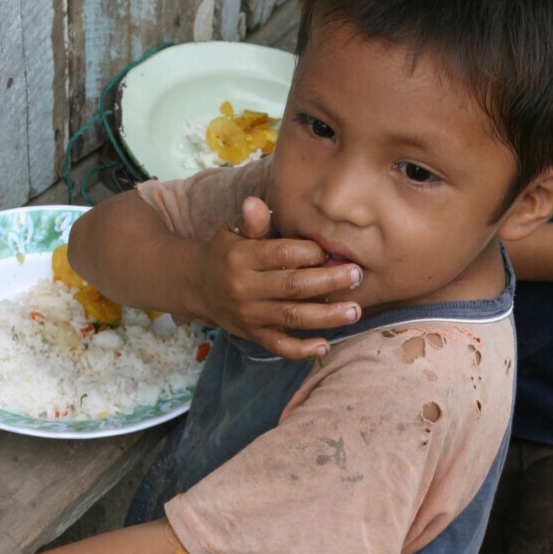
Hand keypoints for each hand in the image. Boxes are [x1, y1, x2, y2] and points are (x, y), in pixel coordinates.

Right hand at [191, 197, 361, 359]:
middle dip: (329, 282)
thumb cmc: (226, 253)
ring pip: (293, 317)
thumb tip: (254, 203)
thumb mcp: (233, 233)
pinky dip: (301, 350)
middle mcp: (246, 288)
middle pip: (293, 286)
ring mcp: (250, 315)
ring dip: (326, 316)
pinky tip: (325, 346)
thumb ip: (252, 223)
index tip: (333, 249)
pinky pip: (279, 347)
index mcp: (243, 258)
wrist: (196, 287)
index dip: (311, 252)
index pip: (282, 254)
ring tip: (354, 311)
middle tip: (357, 275)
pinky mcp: (253, 335)